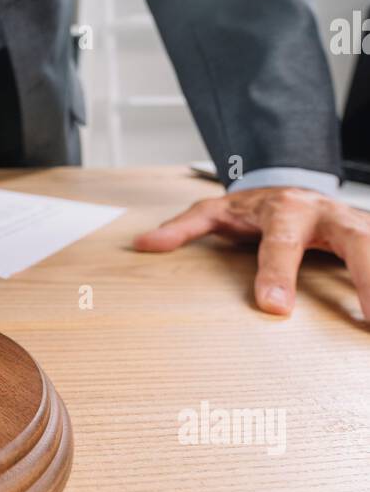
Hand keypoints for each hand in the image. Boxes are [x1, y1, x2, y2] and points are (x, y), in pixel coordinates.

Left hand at [134, 186, 369, 320]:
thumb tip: (143, 245)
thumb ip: (183, 227)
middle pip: (355, 240)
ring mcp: (357, 225)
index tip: (275, 308)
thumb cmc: (254, 207)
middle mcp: (327, 215)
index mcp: (285, 210)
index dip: (277, 274)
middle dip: (366, 275)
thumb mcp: (216, 211)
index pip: (281, 244)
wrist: (292, 183)